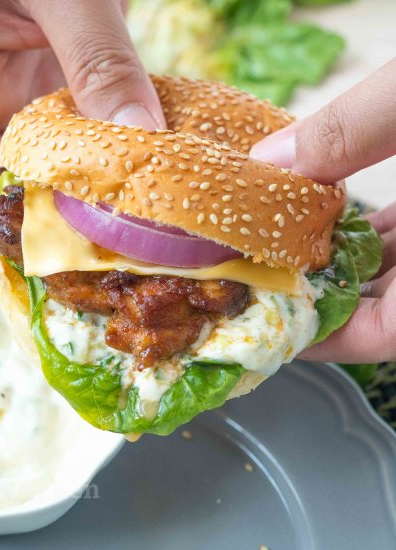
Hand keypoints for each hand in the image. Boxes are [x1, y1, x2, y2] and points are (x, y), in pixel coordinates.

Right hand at [0, 0, 165, 258]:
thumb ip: (98, 60)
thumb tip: (140, 139)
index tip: (32, 274)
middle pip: (7, 190)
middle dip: (44, 236)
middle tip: (92, 277)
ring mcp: (27, 103)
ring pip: (49, 175)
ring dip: (82, 212)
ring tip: (123, 252)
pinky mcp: (66, 96)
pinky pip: (83, 146)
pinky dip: (108, 174)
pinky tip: (140, 196)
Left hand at [251, 58, 395, 362]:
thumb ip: (357, 129)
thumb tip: (272, 158)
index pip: (387, 335)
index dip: (328, 338)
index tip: (276, 324)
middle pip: (387, 307)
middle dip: (325, 295)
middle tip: (265, 279)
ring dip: (342, 262)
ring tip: (284, 248)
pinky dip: (373, 233)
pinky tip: (333, 217)